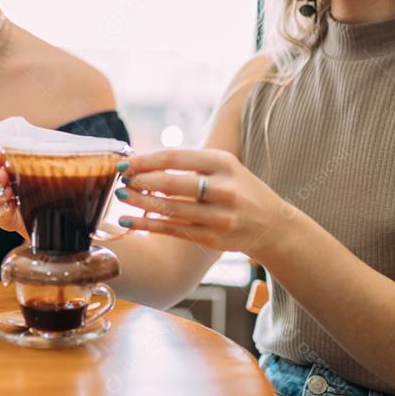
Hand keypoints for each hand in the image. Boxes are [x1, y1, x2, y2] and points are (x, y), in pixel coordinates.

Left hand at [116, 149, 298, 260]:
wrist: (273, 226)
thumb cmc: (240, 190)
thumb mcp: (224, 167)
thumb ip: (190, 164)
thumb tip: (144, 162)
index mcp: (222, 163)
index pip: (175, 158)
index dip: (145, 160)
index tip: (125, 162)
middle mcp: (222, 188)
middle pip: (171, 183)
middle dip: (140, 181)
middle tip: (121, 180)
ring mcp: (218, 216)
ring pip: (170, 208)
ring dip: (140, 203)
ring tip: (122, 197)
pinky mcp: (212, 238)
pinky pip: (173, 230)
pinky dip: (147, 225)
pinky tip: (129, 221)